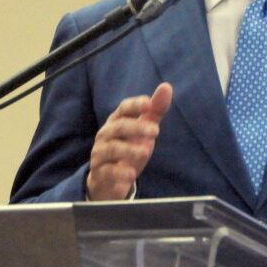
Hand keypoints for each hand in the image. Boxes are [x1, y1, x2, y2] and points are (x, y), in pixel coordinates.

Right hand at [86, 82, 172, 200]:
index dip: (135, 105)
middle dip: (136, 127)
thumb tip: (166, 86)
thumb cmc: (128, 148)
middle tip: (156, 130)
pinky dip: (118, 173)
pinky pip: (107, 172)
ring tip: (146, 152)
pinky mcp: (100, 174)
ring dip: (129, 150)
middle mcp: (106, 135)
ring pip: (112, 149)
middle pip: (119, 127)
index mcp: (117, 121)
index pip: (123, 109)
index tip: (148, 103)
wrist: (108, 181)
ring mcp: (100, 154)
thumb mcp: (143, 129)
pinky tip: (131, 175)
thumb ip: (155, 110)